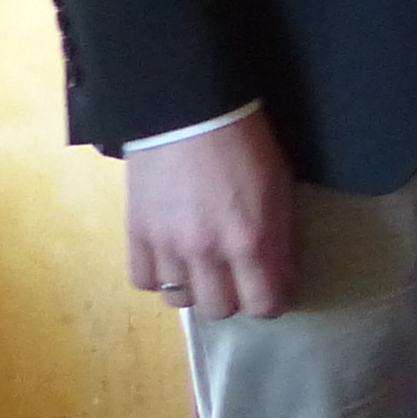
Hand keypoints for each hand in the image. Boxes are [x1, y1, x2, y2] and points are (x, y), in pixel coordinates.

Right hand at [124, 109, 296, 316]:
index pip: (263, 305)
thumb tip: (279, 275)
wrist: (189, 108)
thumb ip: (279, 236)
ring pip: (181, 301)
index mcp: (251, 239)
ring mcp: (168, 245)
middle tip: (237, 277)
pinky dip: (159, 276)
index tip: (271, 289)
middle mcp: (207, 252)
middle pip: (220, 310)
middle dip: (234, 298)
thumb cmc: (244, 141)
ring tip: (202, 267)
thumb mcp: (279, 186)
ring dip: (196, 288)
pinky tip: (170, 259)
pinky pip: (144, 281)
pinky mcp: (137, 233)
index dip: (271, 302)